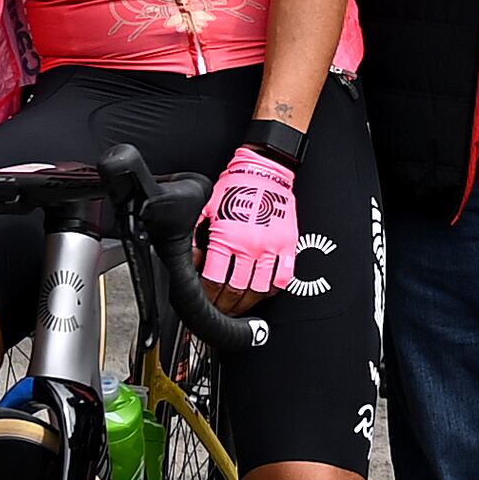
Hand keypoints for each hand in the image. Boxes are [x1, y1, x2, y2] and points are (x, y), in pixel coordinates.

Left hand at [198, 146, 305, 295]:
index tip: (207, 301)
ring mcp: (271, 247)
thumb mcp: (205, 210)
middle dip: (226, 305)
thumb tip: (190, 260)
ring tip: (240, 306)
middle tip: (221, 309)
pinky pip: (282, 278)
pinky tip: (262, 291)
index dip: (208, 297)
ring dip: (248, 303)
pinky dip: (272, 290)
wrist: (264, 171)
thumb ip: (195, 236)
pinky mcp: (288, 245)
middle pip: (236, 290)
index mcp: (226, 237)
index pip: (215, 281)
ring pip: (259, 291)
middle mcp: (249, 245)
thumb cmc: (234, 187)